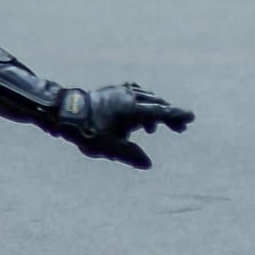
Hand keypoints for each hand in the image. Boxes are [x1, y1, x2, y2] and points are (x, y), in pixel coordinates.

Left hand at [53, 84, 193, 170]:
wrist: (63, 109)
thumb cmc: (85, 130)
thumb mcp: (108, 147)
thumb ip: (129, 155)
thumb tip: (148, 164)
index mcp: (132, 109)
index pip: (160, 111)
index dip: (176, 115)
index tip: (191, 116)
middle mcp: (129, 96)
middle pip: (156, 104)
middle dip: (169, 115)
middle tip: (180, 128)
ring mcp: (120, 91)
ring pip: (146, 98)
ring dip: (155, 110)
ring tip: (154, 129)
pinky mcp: (112, 90)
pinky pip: (134, 94)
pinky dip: (142, 104)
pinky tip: (137, 117)